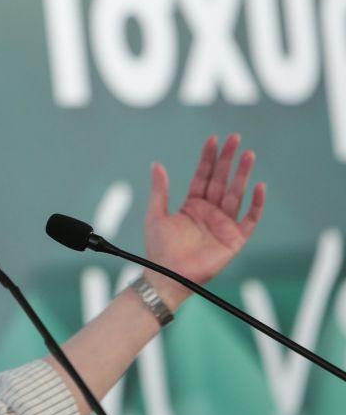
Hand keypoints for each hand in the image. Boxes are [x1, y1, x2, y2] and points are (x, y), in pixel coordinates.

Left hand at [143, 134, 265, 309]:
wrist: (167, 276)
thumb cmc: (159, 249)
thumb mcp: (155, 215)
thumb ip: (159, 190)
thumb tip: (156, 164)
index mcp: (192, 205)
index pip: (203, 176)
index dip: (208, 158)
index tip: (213, 140)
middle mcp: (210, 212)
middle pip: (221, 180)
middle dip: (228, 160)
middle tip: (235, 138)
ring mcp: (223, 224)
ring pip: (236, 194)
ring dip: (242, 175)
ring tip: (248, 155)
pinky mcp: (234, 239)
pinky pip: (249, 219)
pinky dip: (256, 204)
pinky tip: (259, 186)